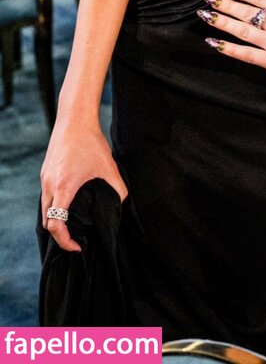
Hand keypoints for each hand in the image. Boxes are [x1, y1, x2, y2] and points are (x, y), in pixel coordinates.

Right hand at [40, 119, 127, 252]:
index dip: (65, 241)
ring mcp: (45, 178)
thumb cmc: (91, 142)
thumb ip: (118, 189)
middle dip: (60, 235)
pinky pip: (46, 196)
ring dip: (56, 220)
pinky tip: (68, 204)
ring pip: (44, 208)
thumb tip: (120, 205)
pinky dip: (54, 206)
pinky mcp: (45, 172)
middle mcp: (49, 185)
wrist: (75, 119)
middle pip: (47, 221)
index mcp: (64, 188)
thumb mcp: (109, 167)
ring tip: (73, 224)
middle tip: (76, 240)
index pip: (56, 225)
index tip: (78, 246)